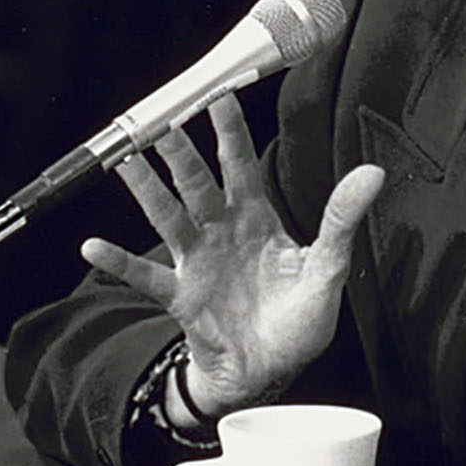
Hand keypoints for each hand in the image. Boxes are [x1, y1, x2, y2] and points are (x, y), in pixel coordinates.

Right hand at [79, 92, 383, 418]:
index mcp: (256, 220)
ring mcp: (196, 261)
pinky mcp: (180, 295)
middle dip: (181, 152)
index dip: (230, 131)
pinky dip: (118, 261)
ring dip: (147, 189)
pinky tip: (92, 245)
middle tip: (164, 119)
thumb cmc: (297, 319)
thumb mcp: (328, 267)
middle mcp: (221, 232)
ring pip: (167, 215)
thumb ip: (341, 219)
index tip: (219, 94)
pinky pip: (144, 275)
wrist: (270, 371)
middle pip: (197, 183)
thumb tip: (373, 172)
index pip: (240, 165)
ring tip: (125, 161)